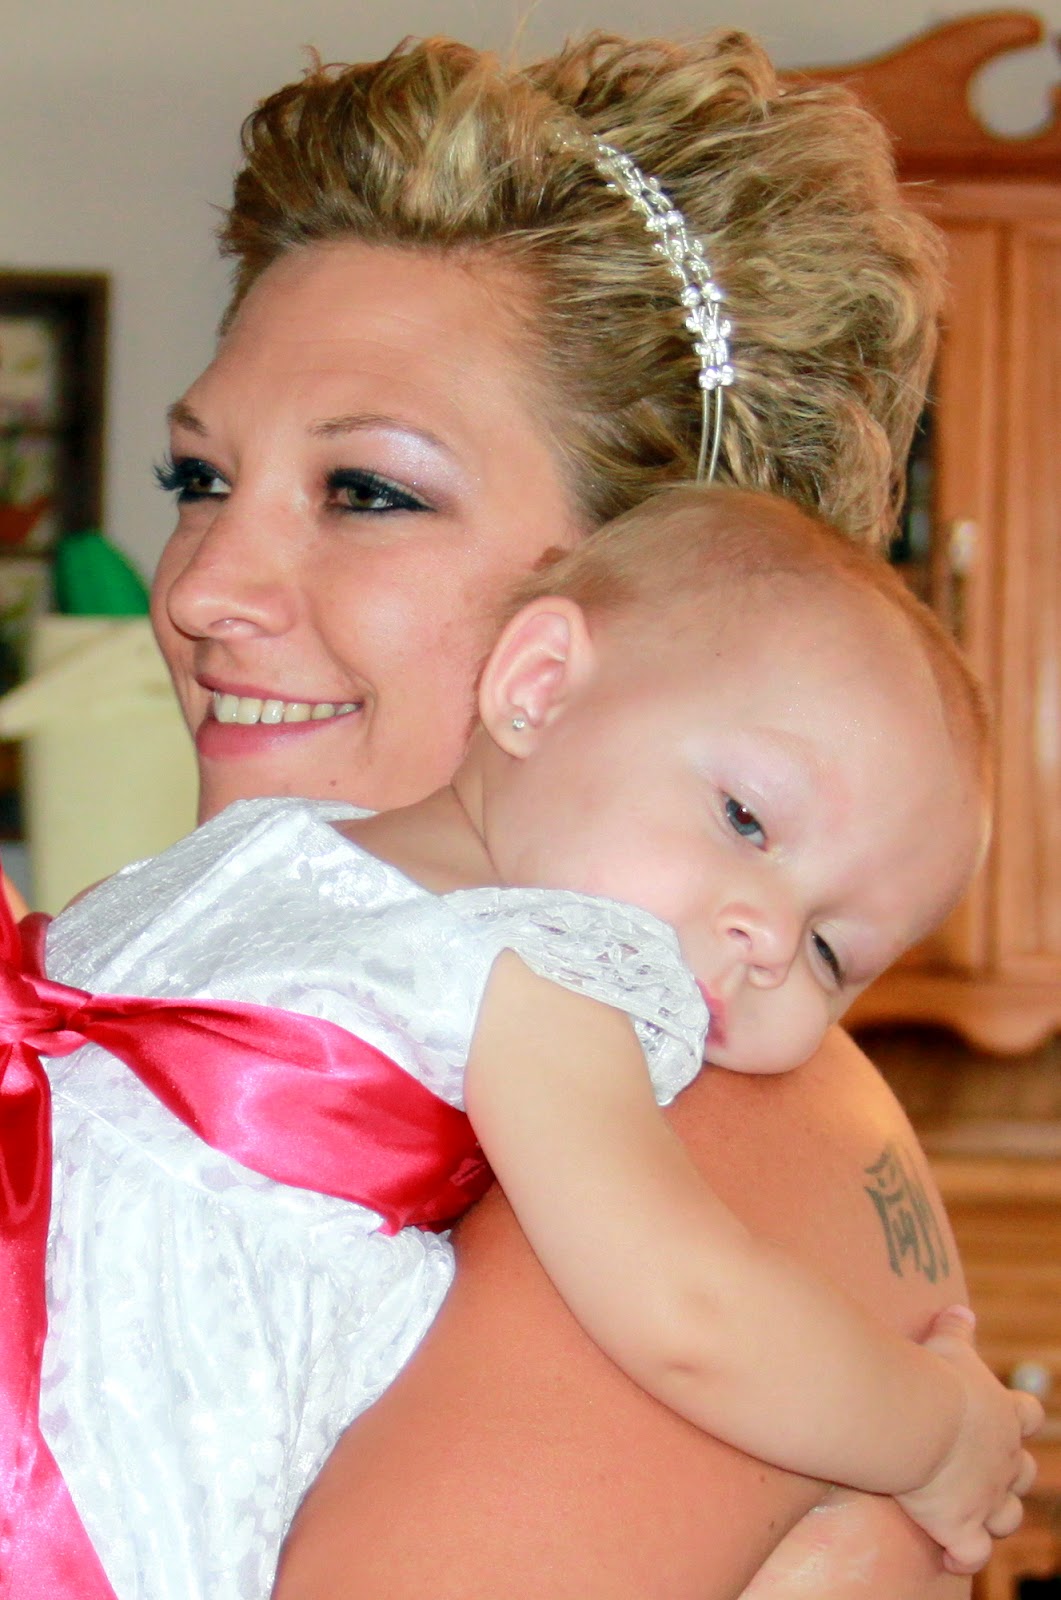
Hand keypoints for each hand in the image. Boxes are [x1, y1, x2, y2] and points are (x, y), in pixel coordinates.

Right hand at [897, 1306, 1042, 1574]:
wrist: (919, 1421)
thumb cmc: (932, 1377)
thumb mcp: (947, 1345)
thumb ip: (956, 1329)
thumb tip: (960, 1307)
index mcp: (1004, 1413)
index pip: (1030, 1415)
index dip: (1021, 1416)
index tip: (1003, 1415)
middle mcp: (1003, 1458)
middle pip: (1026, 1472)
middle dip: (1012, 1472)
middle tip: (984, 1466)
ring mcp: (986, 1497)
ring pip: (1008, 1517)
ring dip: (995, 1516)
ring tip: (973, 1514)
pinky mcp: (960, 1526)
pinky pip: (972, 1553)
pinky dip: (963, 1556)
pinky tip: (948, 1552)